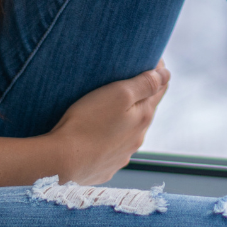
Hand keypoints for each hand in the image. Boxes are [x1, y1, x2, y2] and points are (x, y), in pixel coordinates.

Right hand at [46, 62, 171, 184]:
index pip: (160, 89)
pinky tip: (99, 134)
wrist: (61, 162)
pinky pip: (112, 148)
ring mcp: (121, 155)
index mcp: (144, 118)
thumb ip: (145, 84)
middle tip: (128, 80)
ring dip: (125, 119)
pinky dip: (110, 138)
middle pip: (146, 111)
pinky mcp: (105, 167)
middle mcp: (137, 139)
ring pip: (129, 131)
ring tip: (110, 107)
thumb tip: (166, 75)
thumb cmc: (88, 122)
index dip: (158, 72)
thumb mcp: (119, 94)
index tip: (150, 59)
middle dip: (141, 95)